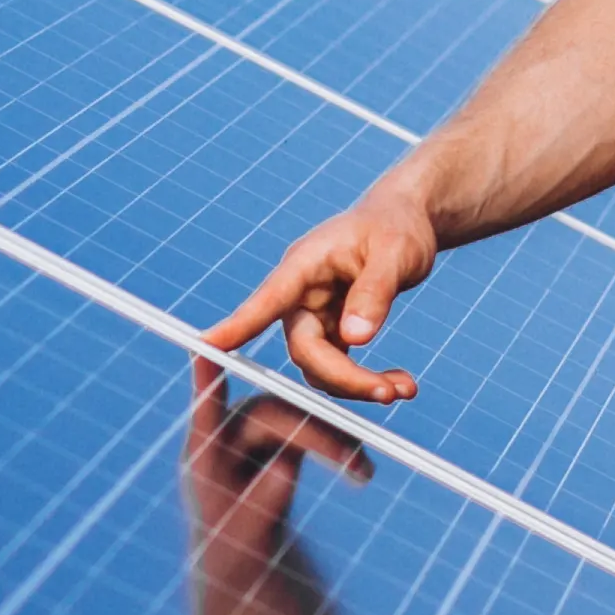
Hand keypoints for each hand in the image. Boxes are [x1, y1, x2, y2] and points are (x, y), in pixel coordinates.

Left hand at [182, 357, 371, 556]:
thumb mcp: (248, 534)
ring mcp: (257, 427)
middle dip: (314, 435)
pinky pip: (314, 429)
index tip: (204, 354)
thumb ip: (261, 501)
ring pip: (300, 418)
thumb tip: (284, 466)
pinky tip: (362, 468)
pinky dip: (339, 447)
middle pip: (272, 414)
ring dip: (336, 441)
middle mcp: (229, 429)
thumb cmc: (236, 546)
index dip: (206, 382)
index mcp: (204, 452)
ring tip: (363, 471)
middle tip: (350, 461)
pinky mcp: (283, 431)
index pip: (205, 413)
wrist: (250, 548)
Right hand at [209, 187, 441, 403]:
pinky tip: (401, 384)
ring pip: (320, 366)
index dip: (239, 325)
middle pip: (304, 348)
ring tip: (405, 388)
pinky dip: (367, 380)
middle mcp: (301, 293)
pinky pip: (339, 367)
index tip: (208, 344)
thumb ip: (375, 292)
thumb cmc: (397, 227)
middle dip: (343, 377)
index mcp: (305, 264)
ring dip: (358, 384)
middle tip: (389, 392)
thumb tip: (355, 339)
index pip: (268, 298)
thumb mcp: (395, 253)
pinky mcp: (331, 329)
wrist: (405, 222)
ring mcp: (314, 314)